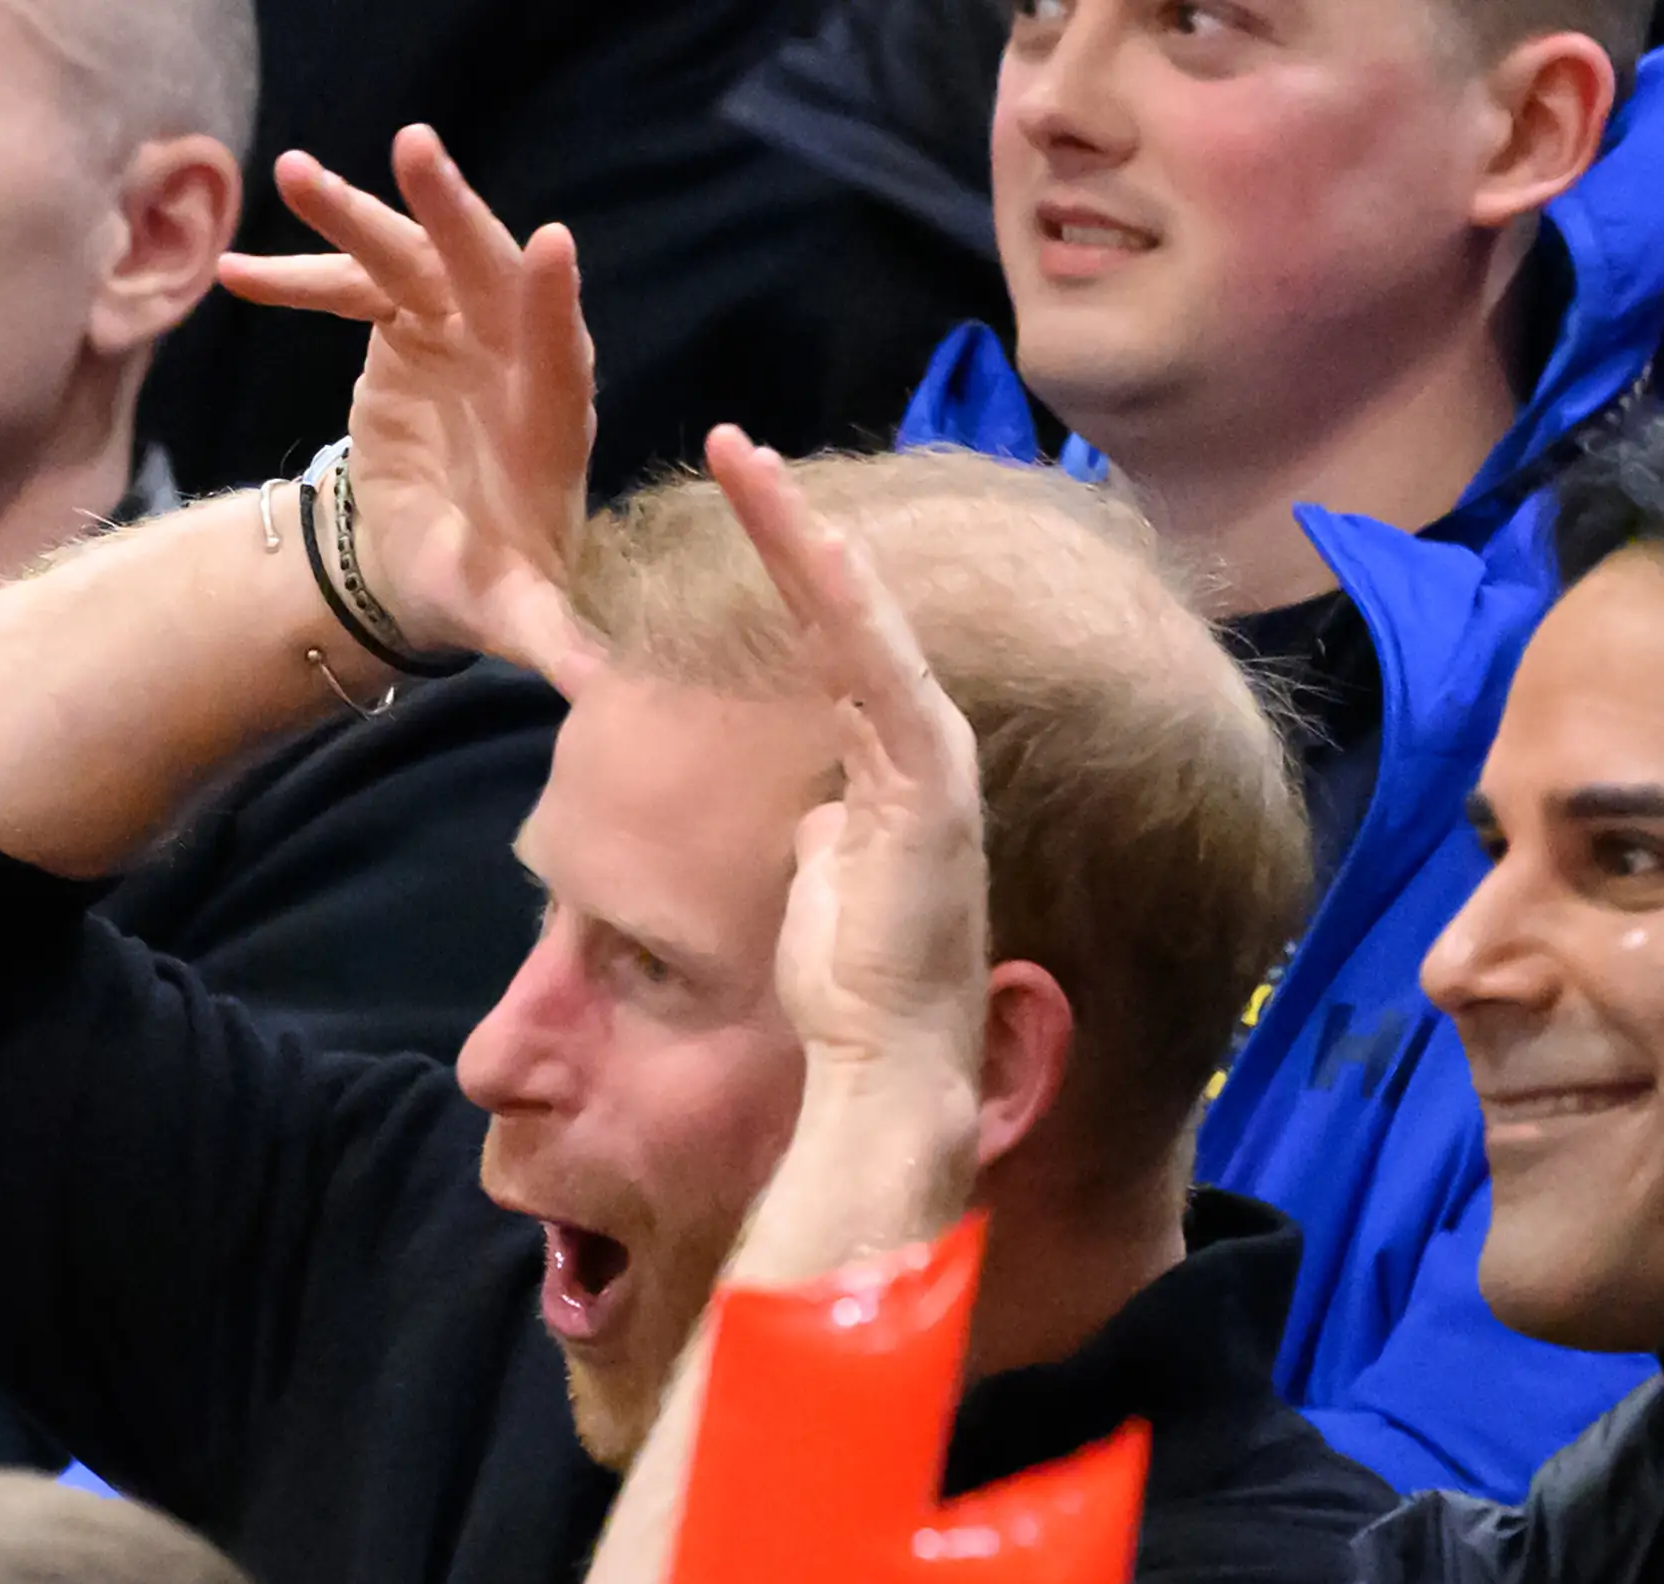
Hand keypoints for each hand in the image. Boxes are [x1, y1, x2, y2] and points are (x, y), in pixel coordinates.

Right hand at [220, 125, 602, 689]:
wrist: (429, 558)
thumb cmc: (484, 584)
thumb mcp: (516, 618)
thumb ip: (553, 640)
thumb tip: (604, 688)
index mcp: (550, 420)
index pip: (557, 353)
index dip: (551, 305)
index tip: (550, 248)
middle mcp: (512, 354)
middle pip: (487, 272)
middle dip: (452, 214)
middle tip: (416, 155)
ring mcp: (458, 327)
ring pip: (411, 255)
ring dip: (353, 214)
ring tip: (294, 174)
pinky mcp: (406, 320)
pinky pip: (351, 281)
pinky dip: (297, 275)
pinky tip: (233, 274)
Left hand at [704, 426, 988, 1090]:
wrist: (889, 1058)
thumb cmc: (849, 984)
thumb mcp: (818, 881)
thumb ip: (822, 828)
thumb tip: (809, 809)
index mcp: (892, 762)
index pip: (833, 640)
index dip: (789, 569)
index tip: (740, 501)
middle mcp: (923, 743)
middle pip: (849, 607)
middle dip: (791, 524)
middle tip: (731, 445)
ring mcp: (932, 756)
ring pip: (860, 618)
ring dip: (800, 537)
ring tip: (743, 462)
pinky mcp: (927, 780)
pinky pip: (877, 670)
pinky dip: (843, 602)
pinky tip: (805, 541)